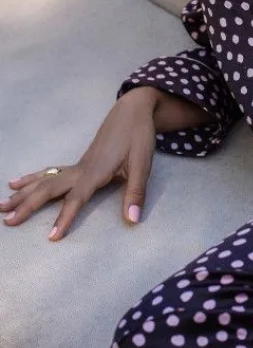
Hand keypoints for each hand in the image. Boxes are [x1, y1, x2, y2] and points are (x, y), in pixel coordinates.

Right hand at [1, 88, 157, 240]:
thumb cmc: (138, 136)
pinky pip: (49, 172)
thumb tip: (132, 220)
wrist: (132, 110)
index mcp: (96, 172)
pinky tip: (17, 183)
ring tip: (1, 204)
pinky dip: (32, 178)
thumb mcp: (143, 164)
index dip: (64, 218)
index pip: (76, 198)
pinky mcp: (78, 163)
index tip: (51, 236)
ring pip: (44, 180)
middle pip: (49, 189)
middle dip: (28, 205)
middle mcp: (81, 169)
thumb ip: (136, 193)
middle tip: (7, 221)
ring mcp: (78, 165)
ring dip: (23, 193)